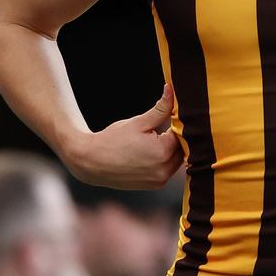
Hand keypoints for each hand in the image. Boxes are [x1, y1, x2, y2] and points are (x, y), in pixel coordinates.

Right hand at [67, 84, 184, 189]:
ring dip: (173, 149)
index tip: (171, 116)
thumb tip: (171, 90)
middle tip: (163, 127)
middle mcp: (164, 170)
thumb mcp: (138, 122)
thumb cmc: (112, 141)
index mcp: (162, 152)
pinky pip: (169, 169)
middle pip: (183, 148)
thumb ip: (160, 108)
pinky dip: (166, 160)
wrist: (92, 162)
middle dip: (177, 137)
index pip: (182, 134)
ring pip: (178, 160)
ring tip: (155, 139)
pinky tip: (152, 152)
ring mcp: (160, 180)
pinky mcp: (155, 185)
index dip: (178, 123)